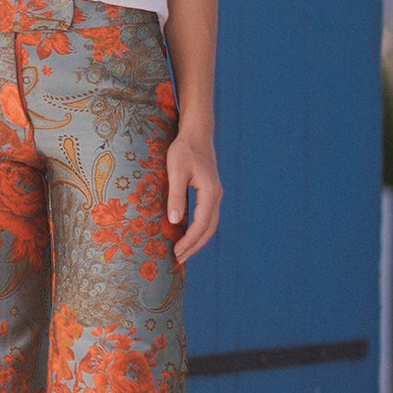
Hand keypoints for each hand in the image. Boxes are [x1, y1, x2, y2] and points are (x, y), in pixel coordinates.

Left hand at [165, 129, 221, 262]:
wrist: (196, 133)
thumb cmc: (184, 149)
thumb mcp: (176, 171)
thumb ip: (176, 196)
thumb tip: (176, 222)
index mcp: (210, 193)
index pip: (201, 225)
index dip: (189, 242)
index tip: (176, 253)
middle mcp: (216, 196)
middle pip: (209, 229)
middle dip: (194, 246)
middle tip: (179, 260)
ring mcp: (214, 194)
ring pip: (210, 224)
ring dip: (197, 240)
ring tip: (183, 252)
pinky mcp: (210, 191)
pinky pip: (207, 216)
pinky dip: (198, 229)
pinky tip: (186, 233)